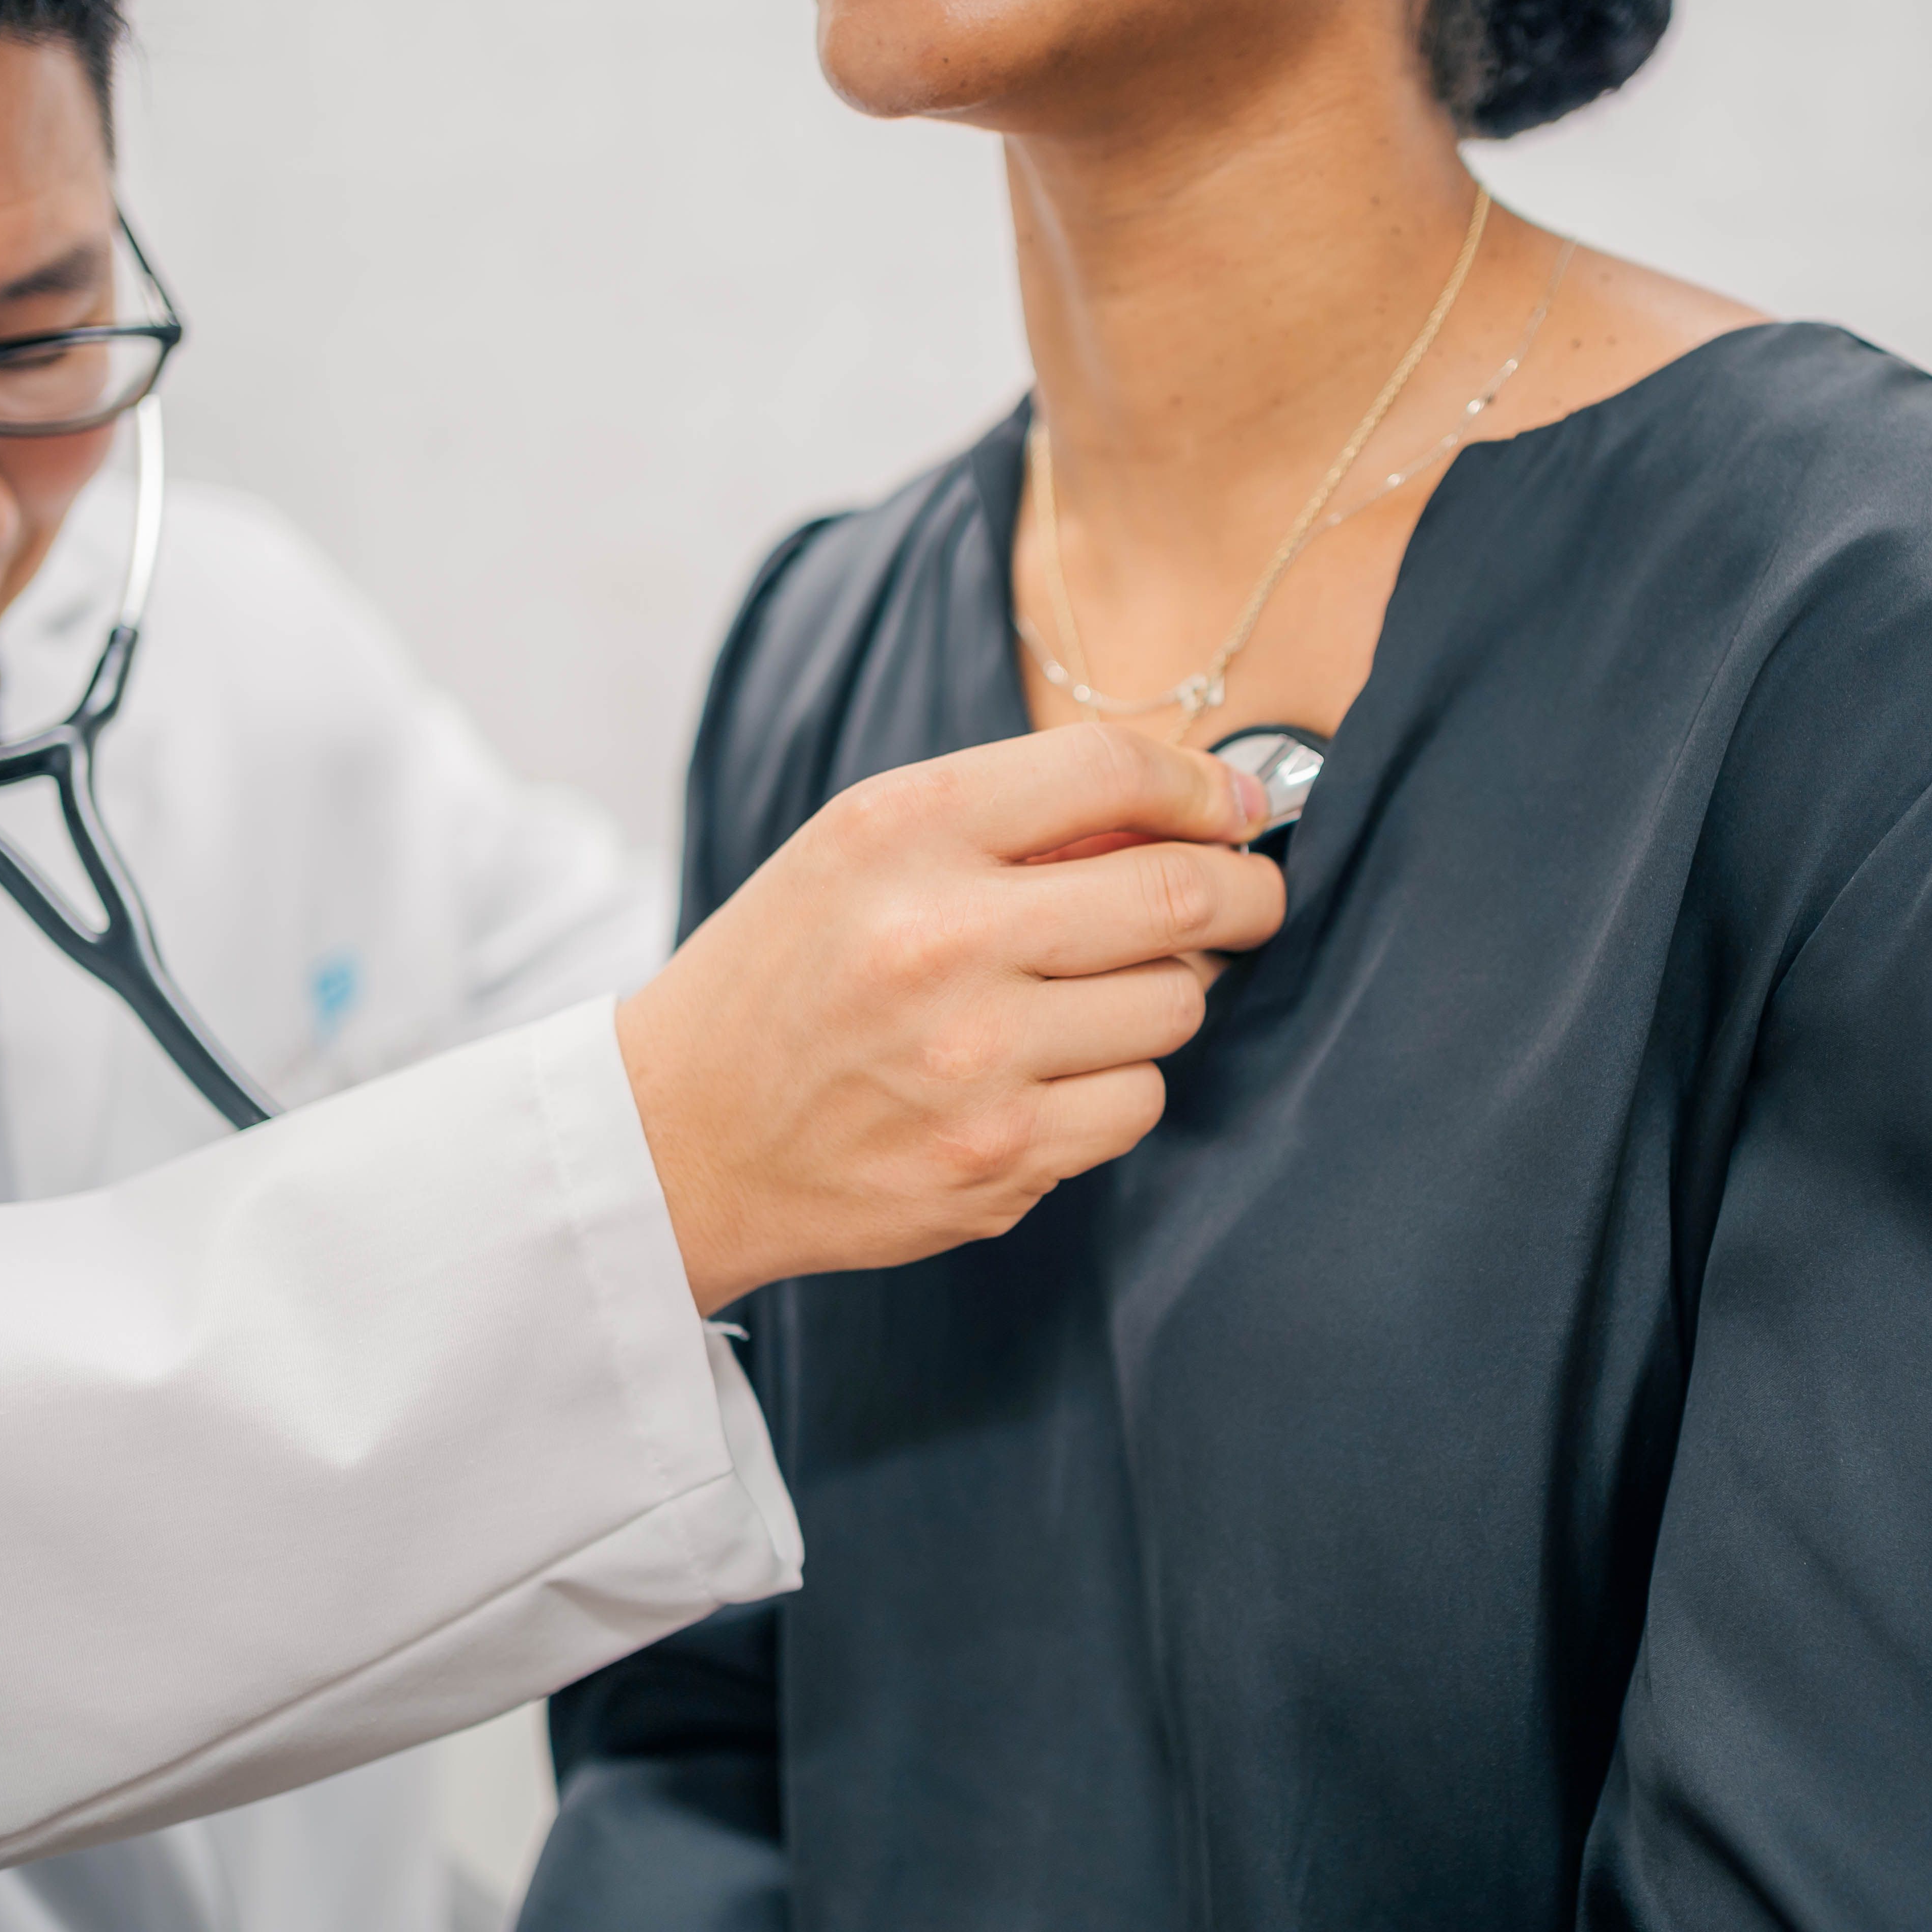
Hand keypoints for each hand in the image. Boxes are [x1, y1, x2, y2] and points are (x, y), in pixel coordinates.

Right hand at [616, 724, 1281, 1310]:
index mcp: (901, 831)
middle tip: (1253, 894)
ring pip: (1176, 1008)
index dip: (1206, 784)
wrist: (678, 1136)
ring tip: (1096, 997)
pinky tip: (1052, 1077)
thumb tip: (1194, 814)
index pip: (1109, 768)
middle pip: (1179, 893)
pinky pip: (1136, 1105)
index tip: (1238, 806)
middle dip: (1248, 891)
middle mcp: (939, 940)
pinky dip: (1117, 1087)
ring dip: (1166, 997)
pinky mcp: (996, 1163)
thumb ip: (1014, 821)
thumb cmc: (788, 977)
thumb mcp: (863, 852)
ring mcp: (972, 1063)